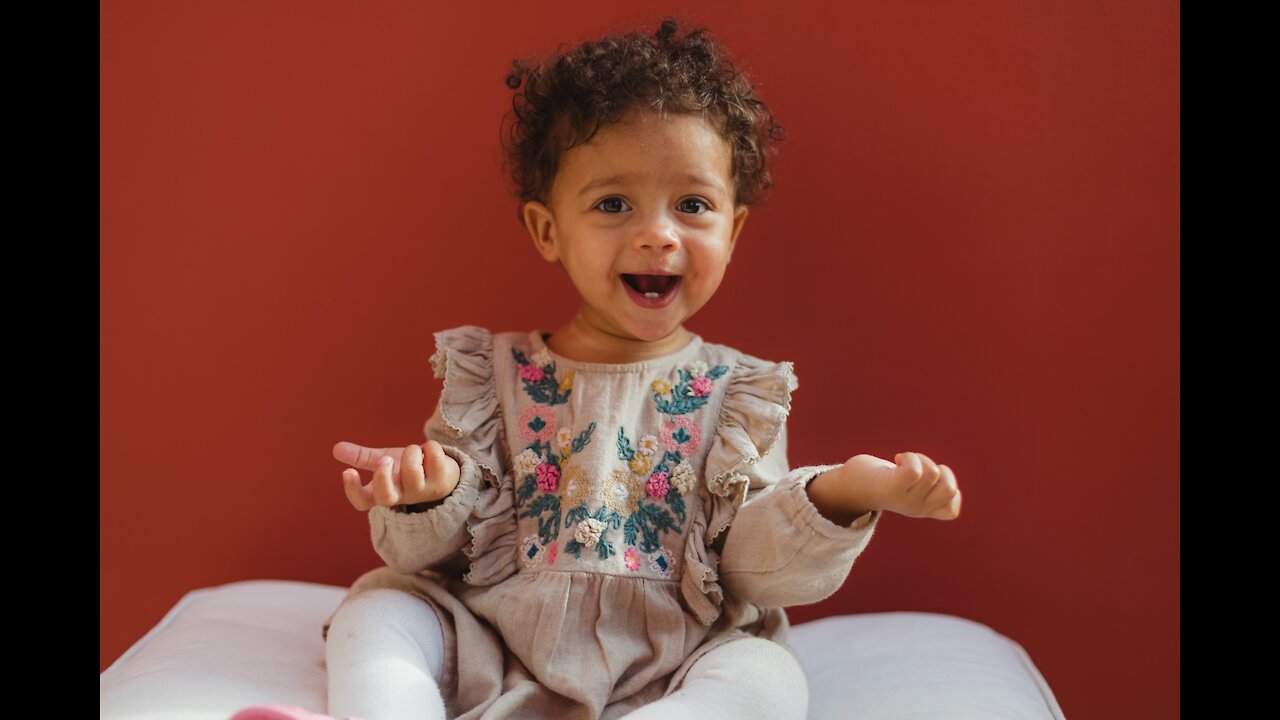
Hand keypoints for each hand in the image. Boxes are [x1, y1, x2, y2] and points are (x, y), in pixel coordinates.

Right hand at [333, 440, 460, 510]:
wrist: (442, 473)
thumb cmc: (407, 468)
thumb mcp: (384, 461)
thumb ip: (362, 457)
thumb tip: (336, 449)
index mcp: (383, 492)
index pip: (362, 502)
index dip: (352, 490)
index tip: (347, 471)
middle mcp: (401, 495)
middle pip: (385, 498)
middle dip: (382, 476)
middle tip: (384, 459)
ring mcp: (422, 491)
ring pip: (412, 473)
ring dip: (411, 453)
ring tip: (413, 450)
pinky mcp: (441, 482)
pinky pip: (434, 460)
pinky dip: (430, 447)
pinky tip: (430, 450)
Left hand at [840, 452, 961, 519]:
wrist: (847, 487)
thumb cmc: (881, 480)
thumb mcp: (910, 488)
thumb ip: (929, 488)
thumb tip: (951, 488)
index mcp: (923, 509)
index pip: (952, 510)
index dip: (949, 488)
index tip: (928, 480)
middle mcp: (916, 509)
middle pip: (949, 489)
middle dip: (940, 470)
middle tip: (918, 467)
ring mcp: (905, 501)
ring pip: (932, 473)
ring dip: (920, 458)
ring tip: (903, 461)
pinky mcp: (891, 488)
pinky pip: (914, 471)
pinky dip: (909, 457)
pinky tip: (897, 460)